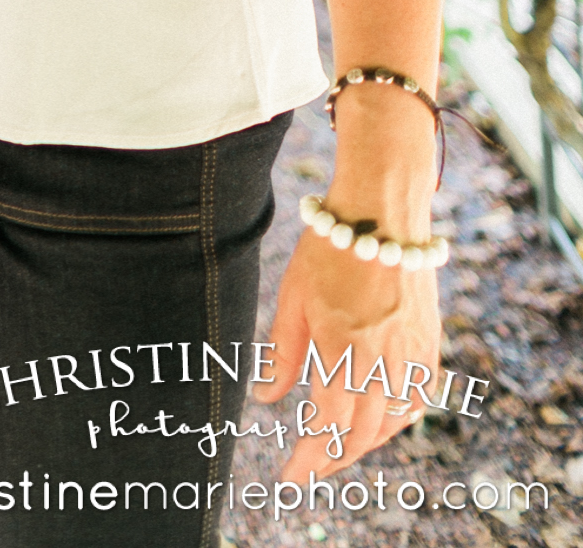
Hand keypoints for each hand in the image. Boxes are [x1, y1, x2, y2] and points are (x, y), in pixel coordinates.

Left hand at [255, 226, 440, 484]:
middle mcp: (385, 364)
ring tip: (334, 449)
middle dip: (333, 459)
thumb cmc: (327, 253)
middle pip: (362, 434)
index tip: (290, 478)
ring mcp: (414, 357)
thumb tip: (266, 397)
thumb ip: (282, 353)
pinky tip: (376, 423)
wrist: (382, 217)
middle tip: (307, 470)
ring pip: (393, 424)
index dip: (309, 458)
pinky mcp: (429, 346)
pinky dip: (395, 421)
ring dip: (364, 443)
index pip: (328, 427)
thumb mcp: (291, 300)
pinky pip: (416, 401)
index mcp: (345, 354)